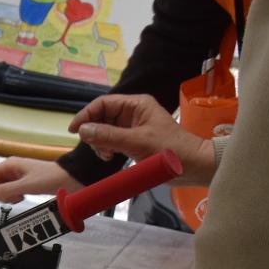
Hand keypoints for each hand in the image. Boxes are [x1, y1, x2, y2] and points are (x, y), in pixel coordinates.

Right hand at [0, 158, 75, 203]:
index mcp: (8, 165)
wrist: (70, 178)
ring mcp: (16, 177)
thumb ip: (4, 190)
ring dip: (4, 197)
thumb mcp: (25, 185)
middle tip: (6, 199)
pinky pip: (9, 193)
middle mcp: (10, 170)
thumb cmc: (50, 177)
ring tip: (16, 198)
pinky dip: (11, 198)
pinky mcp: (22, 184)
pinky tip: (21, 198)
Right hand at [68, 93, 215, 183]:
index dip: (87, 114)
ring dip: (100, 142)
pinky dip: (107, 149)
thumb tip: (82, 130)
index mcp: (137, 105)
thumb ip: (108, 136)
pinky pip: (112, 141)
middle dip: (94, 131)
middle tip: (95, 147)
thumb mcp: (136, 142)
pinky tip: (111, 157)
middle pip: (102, 116)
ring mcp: (133, 128)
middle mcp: (134, 113)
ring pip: (105, 130)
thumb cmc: (170, 149)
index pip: (104, 103)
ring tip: (107, 155)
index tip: (74, 130)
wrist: (193, 166)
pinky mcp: (134, 141)